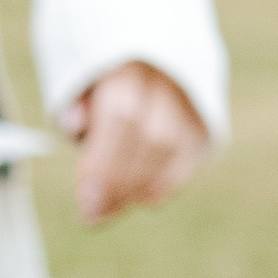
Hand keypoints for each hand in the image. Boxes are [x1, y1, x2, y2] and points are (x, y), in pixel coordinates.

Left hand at [64, 61, 208, 223]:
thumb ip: (78, 106)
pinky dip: (168, 182)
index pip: (121, 117)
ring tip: (109, 210)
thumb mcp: (85, 86)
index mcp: (131, 66)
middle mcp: (168, 80)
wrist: (151, 62)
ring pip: (173, 147)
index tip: (84, 201)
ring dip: (140, 186)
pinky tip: (143, 200)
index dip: (104, 162)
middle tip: (93, 214)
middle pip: (151, 136)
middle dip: (120, 181)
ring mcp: (192, 99)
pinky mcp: (204, 120)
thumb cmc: (106, 84)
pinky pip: (191, 155)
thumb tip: (73, 123)